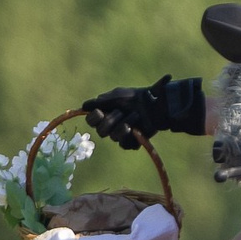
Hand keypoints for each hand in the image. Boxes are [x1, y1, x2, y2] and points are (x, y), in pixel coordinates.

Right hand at [80, 75, 205, 148]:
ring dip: (124, 124)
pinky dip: (131, 135)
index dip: (93, 118)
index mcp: (105, 113)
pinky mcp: (131, 142)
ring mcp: (121, 134)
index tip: (100, 112)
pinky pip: (125, 144)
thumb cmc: (136, 97)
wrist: (156, 104)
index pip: (91, 121)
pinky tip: (138, 128)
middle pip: (100, 131)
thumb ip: (101, 101)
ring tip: (135, 115)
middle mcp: (110, 125)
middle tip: (121, 111)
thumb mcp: (118, 95)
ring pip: (113, 137)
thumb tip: (83, 106)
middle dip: (111, 120)